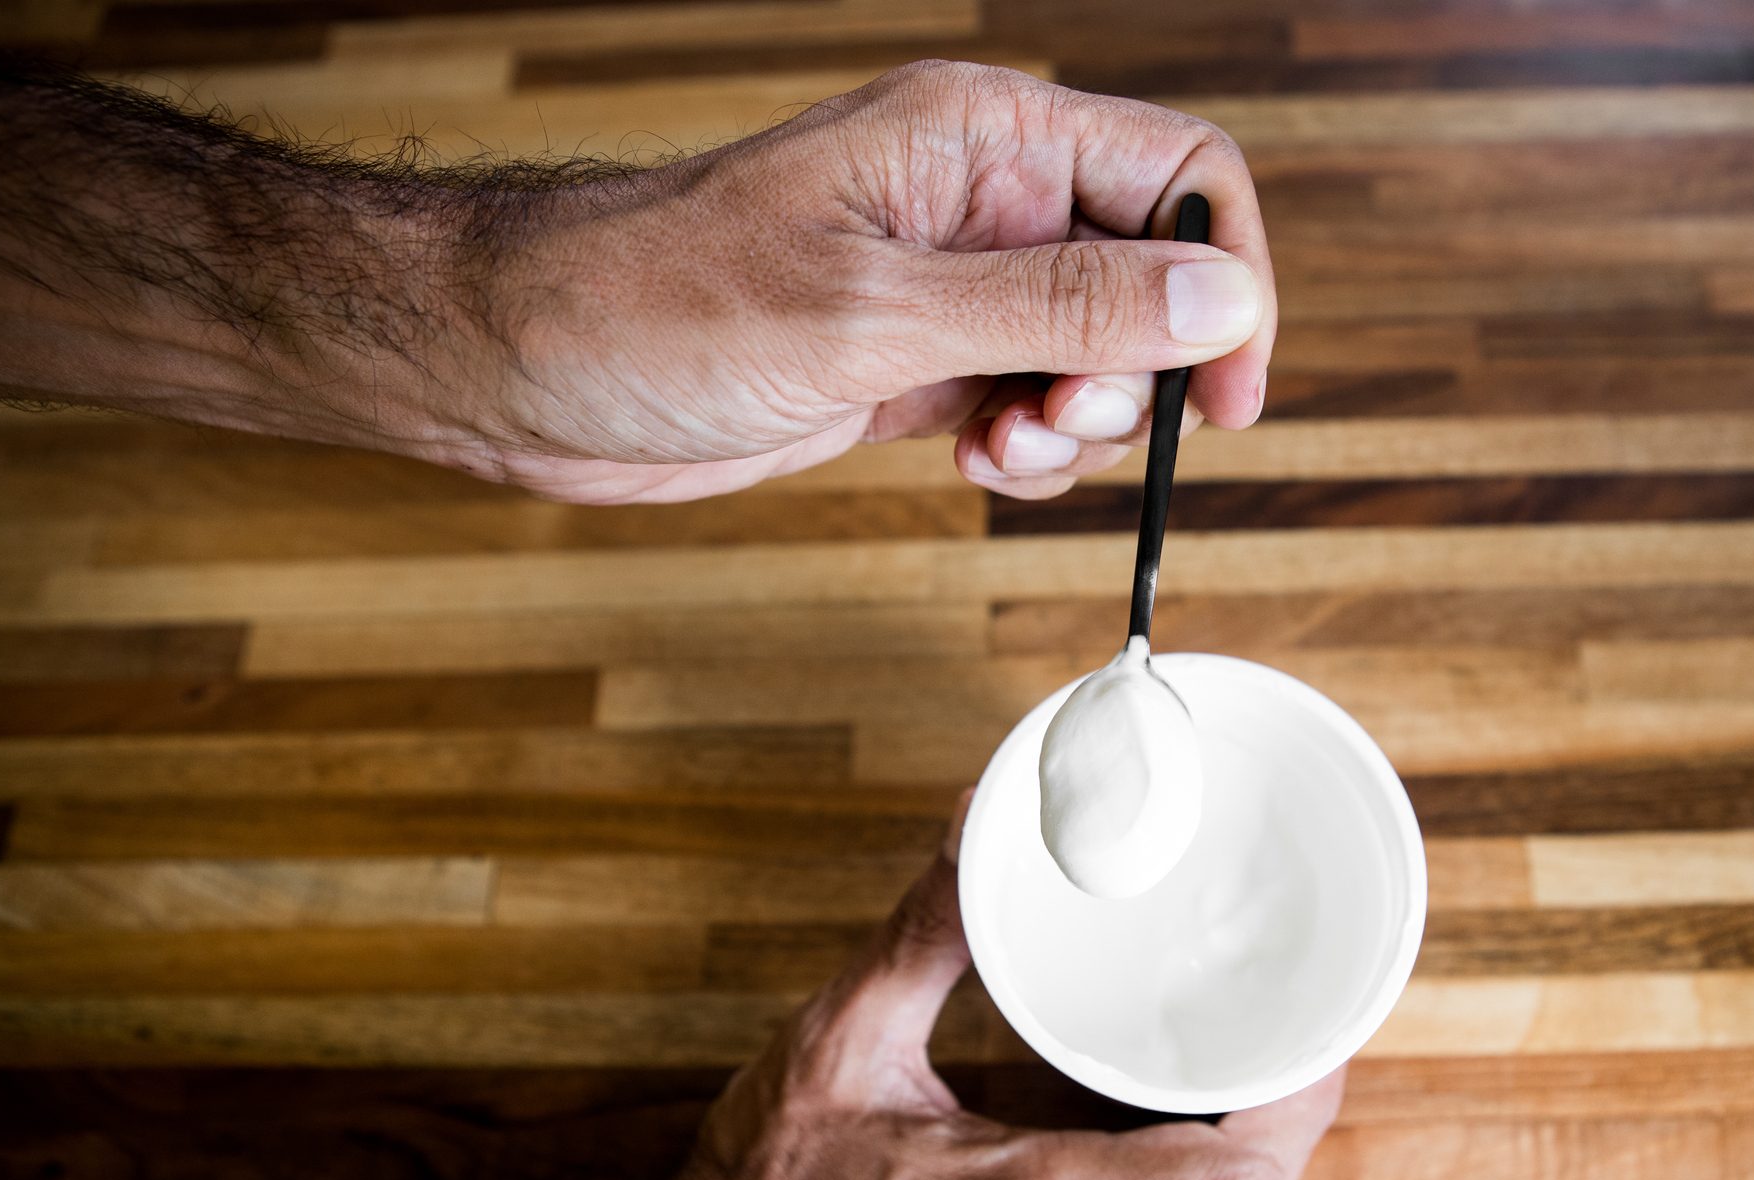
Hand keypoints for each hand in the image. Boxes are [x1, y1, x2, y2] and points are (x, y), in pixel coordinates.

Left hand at [433, 61, 1276, 502]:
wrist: (526, 367)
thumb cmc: (659, 303)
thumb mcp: (877, 312)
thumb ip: (1058, 304)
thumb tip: (1217, 296)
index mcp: (978, 138)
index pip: (1177, 172)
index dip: (1228, 276)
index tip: (1227, 390)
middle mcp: (976, 202)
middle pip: (1148, 276)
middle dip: (1136, 372)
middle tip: (1058, 426)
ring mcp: (947, 286)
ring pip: (1094, 355)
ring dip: (1078, 425)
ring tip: (1000, 453)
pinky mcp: (914, 361)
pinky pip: (1027, 405)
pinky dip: (1027, 451)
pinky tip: (971, 467)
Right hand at [659, 802, 1343, 1179]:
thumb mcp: (841, 1040)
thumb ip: (922, 933)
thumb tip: (976, 827)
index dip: (1296, 1105)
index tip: (1319, 1025)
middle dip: (1292, 1109)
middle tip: (1303, 1010)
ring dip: (1250, 1138)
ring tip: (1261, 1039)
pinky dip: (1198, 1160)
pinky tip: (1183, 1094)